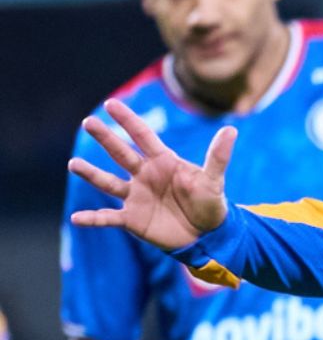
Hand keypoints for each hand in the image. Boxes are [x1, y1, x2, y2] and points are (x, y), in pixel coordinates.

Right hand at [68, 98, 235, 249]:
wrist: (207, 235)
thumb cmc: (210, 203)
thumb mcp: (214, 180)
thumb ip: (218, 157)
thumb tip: (232, 129)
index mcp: (163, 162)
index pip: (142, 136)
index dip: (128, 120)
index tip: (111, 104)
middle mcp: (145, 175)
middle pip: (121, 153)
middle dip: (106, 138)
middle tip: (88, 122)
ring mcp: (136, 196)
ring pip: (108, 182)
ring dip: (91, 174)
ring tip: (74, 163)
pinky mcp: (132, 219)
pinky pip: (108, 218)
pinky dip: (93, 219)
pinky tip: (76, 218)